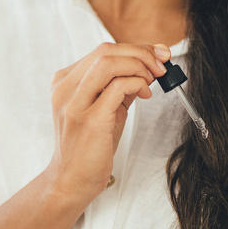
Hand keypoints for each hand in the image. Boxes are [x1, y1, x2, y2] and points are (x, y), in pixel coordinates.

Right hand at [44, 42, 169, 200]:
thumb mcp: (105, 108)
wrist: (71, 180)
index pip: (102, 51)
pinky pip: (117, 87)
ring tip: (153, 78)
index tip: (158, 54)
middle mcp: (65, 88)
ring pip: (108, 62)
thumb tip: (149, 65)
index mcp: (65, 81)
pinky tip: (145, 93)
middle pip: (105, 52)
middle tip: (161, 65)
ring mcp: (74, 103)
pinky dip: (137, 83)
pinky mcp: (89, 119)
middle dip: (140, 53)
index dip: (135, 48)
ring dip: (139, 65)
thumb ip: (121, 86)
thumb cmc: (88, 146)